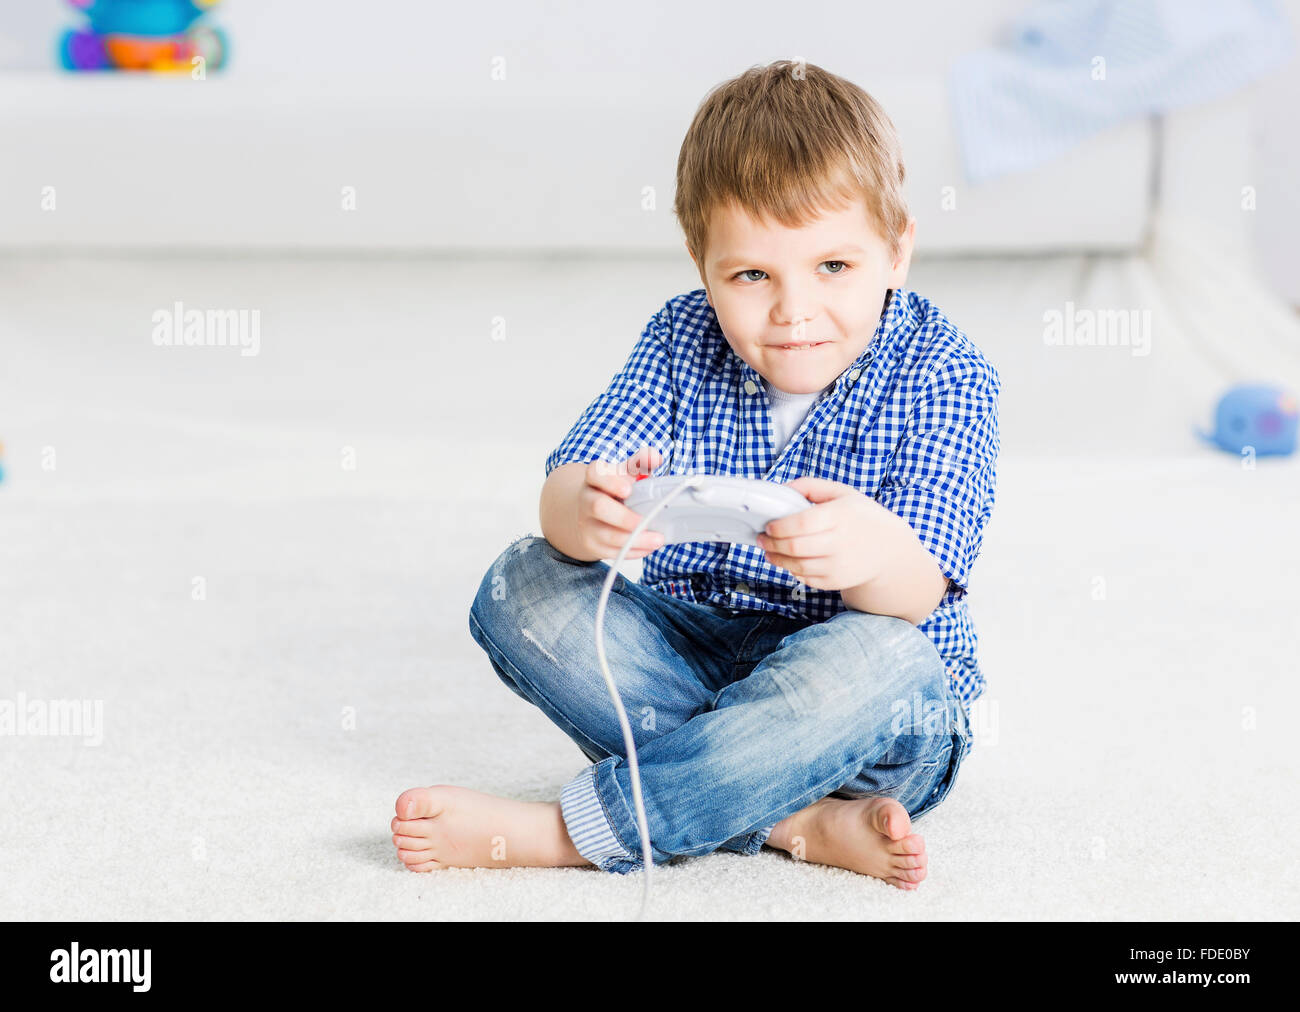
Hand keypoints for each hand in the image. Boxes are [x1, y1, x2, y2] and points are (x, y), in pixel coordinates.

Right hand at [575, 446, 666, 560]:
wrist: (587, 513)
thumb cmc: (613, 490)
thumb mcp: (625, 473)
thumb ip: (640, 462)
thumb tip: (655, 457)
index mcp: (595, 479)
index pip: (595, 473)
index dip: (610, 482)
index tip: (628, 489)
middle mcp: (587, 500)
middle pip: (598, 507)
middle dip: (624, 517)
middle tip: (646, 521)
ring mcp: (587, 524)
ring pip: (608, 535)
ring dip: (635, 539)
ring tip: (658, 539)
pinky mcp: (592, 544)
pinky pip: (612, 552)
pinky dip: (634, 551)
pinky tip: (649, 547)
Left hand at [755, 476, 904, 590]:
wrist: (889, 551)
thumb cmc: (860, 517)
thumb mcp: (842, 493)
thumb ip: (811, 486)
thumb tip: (782, 489)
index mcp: (840, 515)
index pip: (801, 524)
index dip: (779, 527)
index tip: (768, 525)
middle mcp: (840, 542)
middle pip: (794, 547)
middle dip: (771, 544)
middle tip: (762, 538)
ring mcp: (838, 565)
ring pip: (796, 566)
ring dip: (776, 559)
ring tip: (769, 550)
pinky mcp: (836, 581)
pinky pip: (805, 578)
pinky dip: (792, 570)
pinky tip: (789, 560)